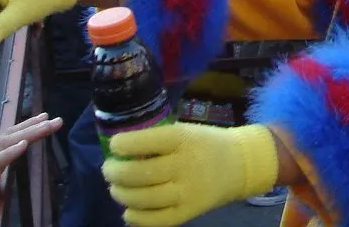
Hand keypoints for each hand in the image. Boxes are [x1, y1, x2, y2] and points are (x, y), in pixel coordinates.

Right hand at [0, 113, 62, 224]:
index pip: (8, 137)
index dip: (26, 127)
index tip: (44, 118)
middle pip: (12, 135)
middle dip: (35, 126)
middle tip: (56, 118)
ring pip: (8, 142)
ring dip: (30, 132)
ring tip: (47, 124)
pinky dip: (11, 151)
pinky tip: (24, 144)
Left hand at [103, 122, 278, 226]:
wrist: (240, 164)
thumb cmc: (205, 144)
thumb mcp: (185, 131)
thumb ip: (157, 141)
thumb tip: (120, 152)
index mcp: (184, 139)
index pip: (146, 142)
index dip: (124, 145)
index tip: (115, 145)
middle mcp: (185, 166)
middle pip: (139, 174)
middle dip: (115, 172)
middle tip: (108, 170)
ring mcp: (187, 192)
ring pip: (143, 199)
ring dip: (121, 194)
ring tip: (116, 189)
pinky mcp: (189, 212)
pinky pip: (155, 220)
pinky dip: (136, 218)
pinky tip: (128, 211)